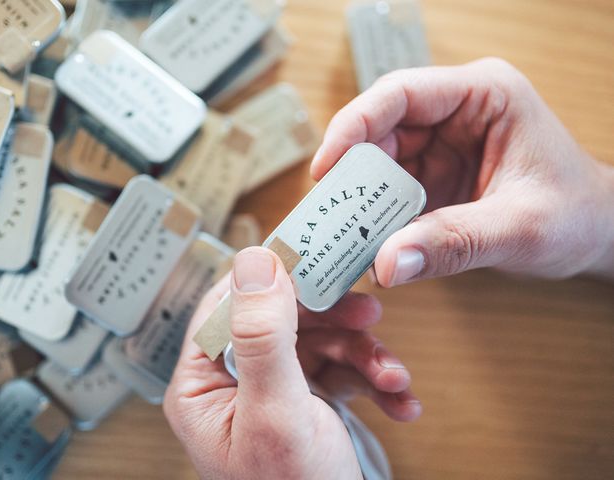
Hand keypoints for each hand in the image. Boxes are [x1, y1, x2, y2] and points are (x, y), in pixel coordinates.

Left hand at [164, 247, 419, 479]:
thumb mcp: (277, 413)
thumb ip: (264, 336)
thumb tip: (256, 261)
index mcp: (203, 385)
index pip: (227, 306)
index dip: (270, 275)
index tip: (311, 249)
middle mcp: (234, 384)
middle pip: (282, 319)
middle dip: (332, 319)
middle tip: (370, 312)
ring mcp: (274, 393)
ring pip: (319, 343)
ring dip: (364, 354)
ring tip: (394, 373)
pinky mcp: (309, 404)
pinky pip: (341, 372)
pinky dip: (374, 380)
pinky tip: (401, 399)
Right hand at [312, 58, 613, 285]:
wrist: (596, 235)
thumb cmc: (577, 214)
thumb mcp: (520, 228)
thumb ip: (455, 243)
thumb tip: (386, 264)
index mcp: (483, 95)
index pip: (402, 94)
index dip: (355, 125)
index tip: (326, 168)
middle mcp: (456, 113)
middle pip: (380, 130)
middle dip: (352, 172)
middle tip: (327, 211)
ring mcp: (442, 145)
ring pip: (379, 163)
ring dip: (360, 199)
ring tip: (338, 232)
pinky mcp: (433, 177)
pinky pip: (389, 192)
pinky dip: (374, 218)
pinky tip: (363, 241)